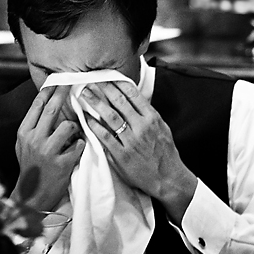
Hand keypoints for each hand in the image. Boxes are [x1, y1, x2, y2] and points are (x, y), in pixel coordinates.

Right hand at [14, 85, 84, 210]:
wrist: (32, 195)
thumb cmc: (31, 167)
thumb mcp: (23, 145)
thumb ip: (33, 126)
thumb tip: (44, 103)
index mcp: (24, 133)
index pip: (37, 106)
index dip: (48, 91)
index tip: (57, 80)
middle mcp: (34, 139)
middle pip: (52, 109)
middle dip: (63, 94)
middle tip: (73, 83)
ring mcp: (48, 151)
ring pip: (69, 126)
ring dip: (75, 127)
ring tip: (72, 136)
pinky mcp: (63, 162)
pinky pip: (79, 144)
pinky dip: (81, 145)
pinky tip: (76, 150)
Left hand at [80, 81, 196, 224]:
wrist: (168, 177)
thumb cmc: (165, 153)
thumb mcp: (163, 129)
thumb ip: (149, 116)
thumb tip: (135, 102)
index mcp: (152, 118)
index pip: (133, 95)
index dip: (118, 84)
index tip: (108, 76)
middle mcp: (142, 127)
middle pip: (119, 102)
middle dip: (104, 89)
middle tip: (92, 80)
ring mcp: (131, 141)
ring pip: (110, 116)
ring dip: (96, 103)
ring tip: (85, 94)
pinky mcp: (121, 155)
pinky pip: (104, 136)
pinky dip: (94, 126)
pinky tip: (86, 118)